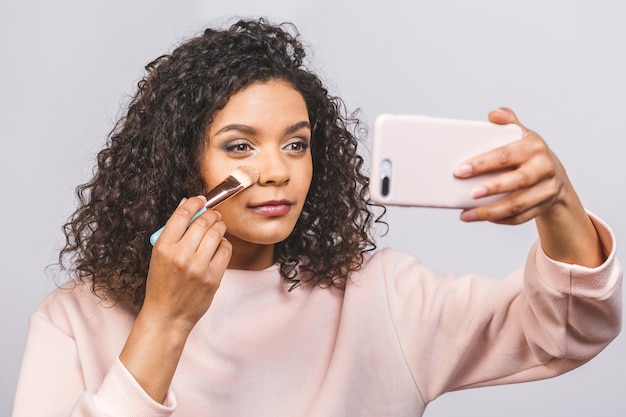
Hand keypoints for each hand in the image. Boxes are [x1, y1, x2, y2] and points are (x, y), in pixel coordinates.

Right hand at [145, 195, 231, 329]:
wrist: (168, 315)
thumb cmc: (162, 284)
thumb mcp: (159, 256)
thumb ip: (173, 233)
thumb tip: (188, 206)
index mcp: (163, 248)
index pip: (181, 215)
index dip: (193, 203)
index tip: (199, 199)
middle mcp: (181, 256)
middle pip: (203, 222)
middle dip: (210, 214)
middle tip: (213, 214)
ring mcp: (198, 267)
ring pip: (216, 233)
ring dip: (219, 226)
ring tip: (218, 226)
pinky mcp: (213, 277)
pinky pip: (225, 250)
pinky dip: (224, 243)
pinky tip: (219, 245)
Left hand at [455, 108, 603, 266]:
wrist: (554, 174)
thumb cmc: (528, 153)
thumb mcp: (521, 134)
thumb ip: (508, 122)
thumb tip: (493, 114)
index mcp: (534, 147)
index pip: (505, 155)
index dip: (482, 163)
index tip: (460, 171)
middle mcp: (543, 168)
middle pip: (516, 181)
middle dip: (491, 188)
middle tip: (469, 194)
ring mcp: (546, 190)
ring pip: (517, 204)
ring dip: (490, 212)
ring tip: (466, 215)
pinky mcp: (543, 207)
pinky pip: (520, 218)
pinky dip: (500, 219)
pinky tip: (481, 217)